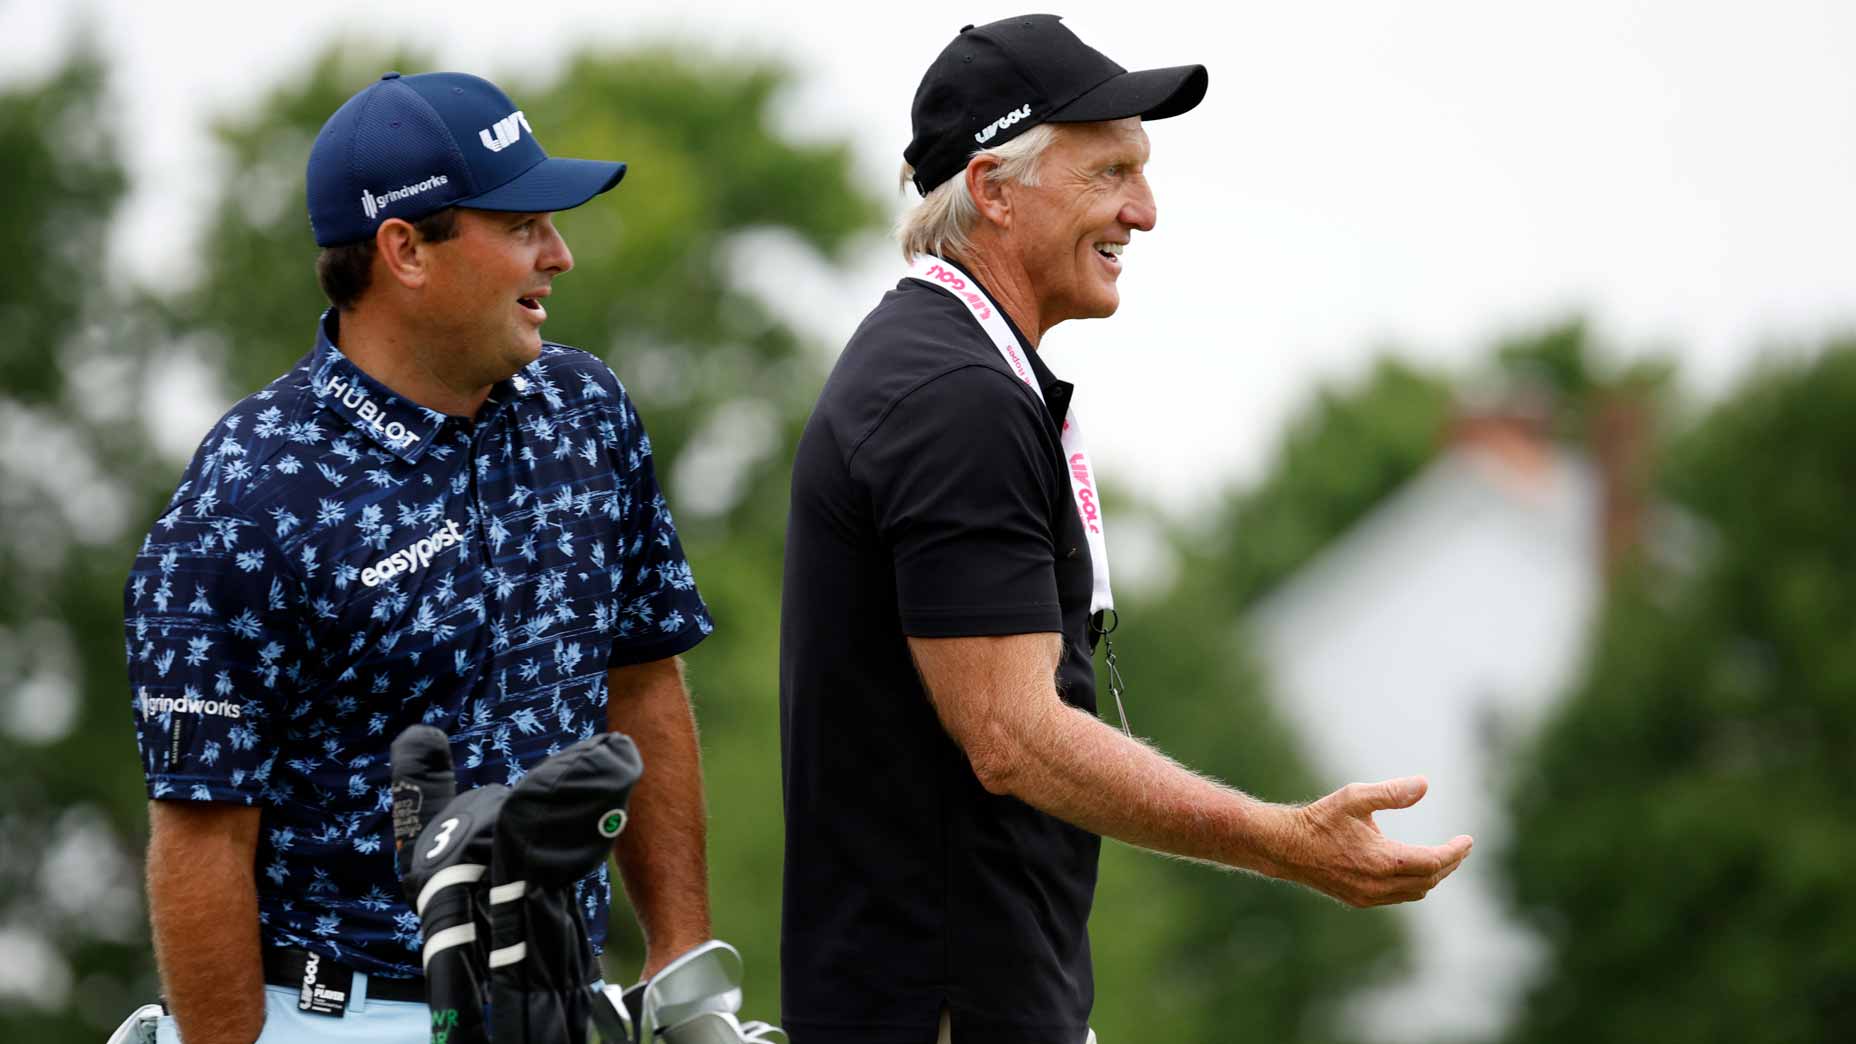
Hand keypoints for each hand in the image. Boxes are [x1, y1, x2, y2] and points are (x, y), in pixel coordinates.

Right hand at [1277, 776, 1472, 907]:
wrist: (1285, 847)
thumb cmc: (1320, 819)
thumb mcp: (1355, 797)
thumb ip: (1391, 793)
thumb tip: (1424, 784)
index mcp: (1384, 861)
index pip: (1435, 862)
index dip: (1455, 852)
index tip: (1468, 840)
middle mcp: (1380, 885)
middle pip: (1429, 880)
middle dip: (1448, 864)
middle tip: (1459, 848)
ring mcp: (1369, 896)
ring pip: (1415, 892)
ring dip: (1431, 876)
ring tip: (1440, 858)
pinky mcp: (1359, 900)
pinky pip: (1397, 897)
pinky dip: (1412, 884)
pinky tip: (1410, 869)